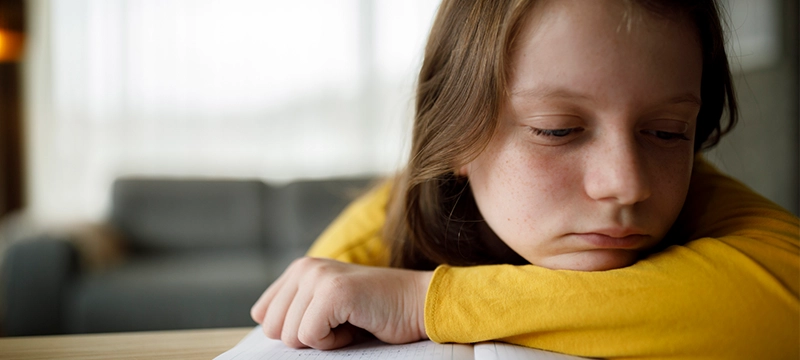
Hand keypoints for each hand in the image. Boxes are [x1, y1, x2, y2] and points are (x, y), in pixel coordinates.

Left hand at [250, 257, 433, 349]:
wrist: (418, 304)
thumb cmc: (376, 311)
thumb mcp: (326, 307)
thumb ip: (296, 310)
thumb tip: (264, 329)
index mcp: (300, 269)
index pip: (263, 314)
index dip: (293, 331)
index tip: (324, 323)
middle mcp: (305, 268)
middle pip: (273, 328)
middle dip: (306, 337)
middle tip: (339, 323)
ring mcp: (318, 277)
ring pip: (290, 335)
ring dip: (323, 340)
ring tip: (350, 321)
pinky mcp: (332, 292)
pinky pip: (310, 336)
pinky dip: (334, 342)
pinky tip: (355, 324)